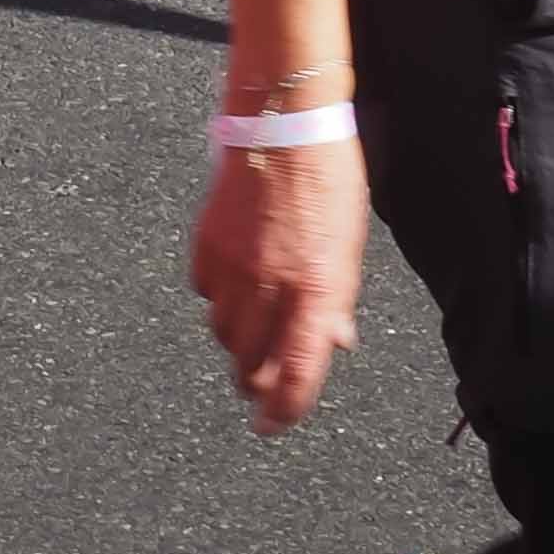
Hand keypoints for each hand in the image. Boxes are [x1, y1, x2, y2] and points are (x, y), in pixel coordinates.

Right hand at [190, 137, 367, 436]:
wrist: (283, 127)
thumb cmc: (328, 182)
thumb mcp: (349, 247)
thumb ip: (337, 301)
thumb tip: (334, 342)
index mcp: (316, 289)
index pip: (294, 372)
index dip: (282, 410)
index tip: (271, 426)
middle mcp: (271, 286)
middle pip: (250, 363)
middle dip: (256, 381)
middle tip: (262, 384)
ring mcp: (233, 268)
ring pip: (224, 333)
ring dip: (238, 344)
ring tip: (252, 333)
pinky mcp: (206, 247)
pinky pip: (205, 294)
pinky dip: (219, 302)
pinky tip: (235, 287)